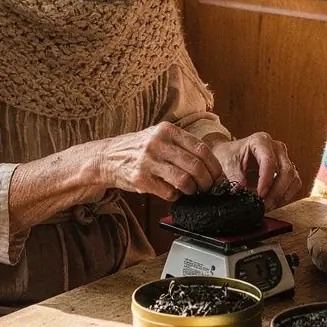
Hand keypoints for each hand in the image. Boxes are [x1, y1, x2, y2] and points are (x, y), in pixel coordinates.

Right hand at [100, 123, 222, 203]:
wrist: (107, 157)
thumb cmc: (140, 148)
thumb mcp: (159, 136)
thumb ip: (182, 146)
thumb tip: (210, 166)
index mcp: (167, 130)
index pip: (201, 148)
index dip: (214, 166)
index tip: (219, 176)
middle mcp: (158, 143)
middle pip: (196, 166)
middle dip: (207, 181)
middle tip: (209, 188)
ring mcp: (148, 161)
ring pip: (184, 181)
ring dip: (193, 190)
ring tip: (192, 191)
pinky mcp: (141, 179)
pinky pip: (169, 192)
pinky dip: (176, 196)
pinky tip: (174, 193)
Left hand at [212, 132, 301, 210]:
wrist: (231, 154)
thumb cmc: (230, 155)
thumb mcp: (227, 164)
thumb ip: (234, 177)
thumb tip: (240, 190)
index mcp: (260, 141)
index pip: (269, 160)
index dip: (266, 179)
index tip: (260, 195)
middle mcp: (276, 147)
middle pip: (286, 170)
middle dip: (276, 191)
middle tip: (264, 205)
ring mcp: (284, 158)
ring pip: (293, 178)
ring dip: (282, 195)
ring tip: (268, 205)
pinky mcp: (287, 169)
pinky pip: (294, 183)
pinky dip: (286, 195)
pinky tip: (274, 202)